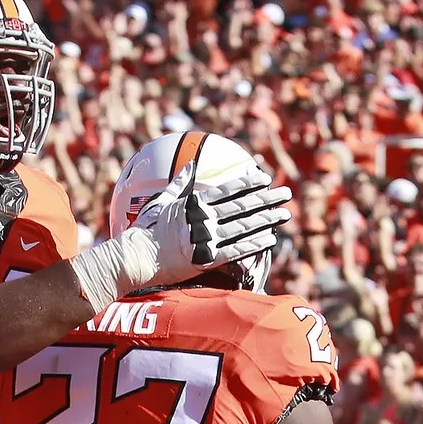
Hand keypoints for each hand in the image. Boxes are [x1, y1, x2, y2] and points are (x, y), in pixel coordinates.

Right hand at [134, 163, 293, 282]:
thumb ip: (180, 183)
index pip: (228, 189)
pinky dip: (255, 244)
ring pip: (244, 226)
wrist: (136, 257)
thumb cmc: (145, 229)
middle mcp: (203, 218)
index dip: (249, 183)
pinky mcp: (206, 259)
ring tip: (284, 215)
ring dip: (267, 220)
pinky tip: (270, 239)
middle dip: (267, 199)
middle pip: (242, 206)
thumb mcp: (161, 200)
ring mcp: (206, 238)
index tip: (265, 178)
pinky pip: (236, 250)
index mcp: (194, 202)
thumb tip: (190, 164)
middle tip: (286, 193)